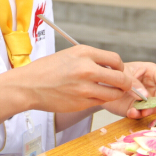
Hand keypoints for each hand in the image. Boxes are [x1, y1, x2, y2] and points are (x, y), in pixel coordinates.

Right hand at [15, 45, 132, 112]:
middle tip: (123, 85)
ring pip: (114, 93)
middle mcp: (87, 69)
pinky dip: (101, 100)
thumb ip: (91, 59)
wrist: (29, 85)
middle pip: (121, 78)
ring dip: (115, 93)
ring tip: (109, 91)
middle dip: (125, 83)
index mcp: (84, 53)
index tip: (118, 70)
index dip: (121, 67)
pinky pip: (101, 102)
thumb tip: (112, 66)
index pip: (116, 59)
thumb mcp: (70, 54)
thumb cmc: (48, 69)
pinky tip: (93, 96)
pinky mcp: (81, 103)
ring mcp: (85, 88)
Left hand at [101, 61, 155, 118]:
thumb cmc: (113, 72)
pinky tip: (130, 113)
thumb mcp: (123, 74)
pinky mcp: (139, 107)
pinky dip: (137, 115)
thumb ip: (135, 83)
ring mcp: (146, 97)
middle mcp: (152, 85)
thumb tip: (146, 97)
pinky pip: (142, 114)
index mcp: (152, 72)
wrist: (100, 82)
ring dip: (146, 112)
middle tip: (146, 111)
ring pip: (154, 108)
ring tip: (135, 111)